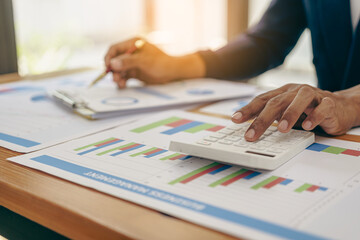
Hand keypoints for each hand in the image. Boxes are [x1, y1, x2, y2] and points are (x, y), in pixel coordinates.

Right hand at [104, 37, 204, 87]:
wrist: (173, 72)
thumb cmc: (161, 64)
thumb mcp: (144, 62)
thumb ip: (128, 62)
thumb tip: (112, 63)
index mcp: (133, 44)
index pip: (115, 49)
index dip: (109, 57)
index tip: (108, 68)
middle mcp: (131, 52)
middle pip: (115, 60)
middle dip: (114, 70)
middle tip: (115, 79)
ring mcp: (133, 62)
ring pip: (119, 69)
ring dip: (117, 77)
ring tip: (120, 84)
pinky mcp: (136, 72)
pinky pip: (125, 76)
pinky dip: (122, 81)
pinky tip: (123, 86)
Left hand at [231, 84, 359, 140]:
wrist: (340, 107)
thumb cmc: (308, 111)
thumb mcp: (287, 113)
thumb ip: (272, 118)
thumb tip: (250, 131)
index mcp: (283, 93)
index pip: (262, 100)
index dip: (248, 110)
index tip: (235, 120)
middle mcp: (295, 91)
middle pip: (276, 102)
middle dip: (262, 119)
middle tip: (252, 134)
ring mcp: (313, 95)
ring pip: (299, 100)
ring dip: (289, 115)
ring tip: (281, 129)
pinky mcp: (329, 103)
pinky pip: (322, 108)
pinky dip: (314, 117)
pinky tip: (307, 127)